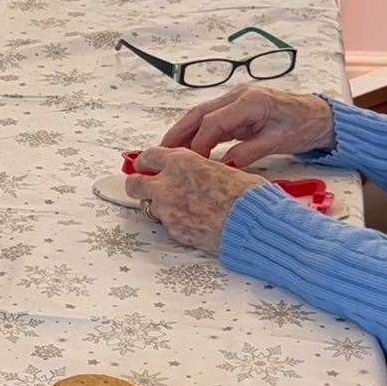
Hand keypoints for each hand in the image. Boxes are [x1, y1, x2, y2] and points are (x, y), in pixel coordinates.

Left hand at [123, 147, 268, 252]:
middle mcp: (168, 184)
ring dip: (157, 205)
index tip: (146, 164)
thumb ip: (201, 170)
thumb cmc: (247, 195)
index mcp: (181, 162)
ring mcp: (167, 210)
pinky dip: (173, 222)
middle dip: (137, 184)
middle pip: (134, 183)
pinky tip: (190, 221)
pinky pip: (166, 224)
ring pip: (148, 205)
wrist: (252, 225)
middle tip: (144, 186)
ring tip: (175, 207)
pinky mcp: (174, 230)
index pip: (149, 156)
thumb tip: (200, 172)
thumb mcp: (223, 170)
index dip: (146, 161)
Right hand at [160, 86, 336, 166]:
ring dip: (183, 132)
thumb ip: (250, 151)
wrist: (318, 116)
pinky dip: (197, 133)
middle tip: (160, 151)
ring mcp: (235, 101)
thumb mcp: (279, 142)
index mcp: (249, 101)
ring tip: (166, 151)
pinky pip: (211, 121)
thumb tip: (225, 165)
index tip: (190, 162)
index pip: (213, 122)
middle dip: (178, 132)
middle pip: (199, 113)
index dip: (198, 143)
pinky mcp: (236, 110)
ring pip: (201, 116)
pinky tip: (187, 147)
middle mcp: (238, 96)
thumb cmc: (302, 126)